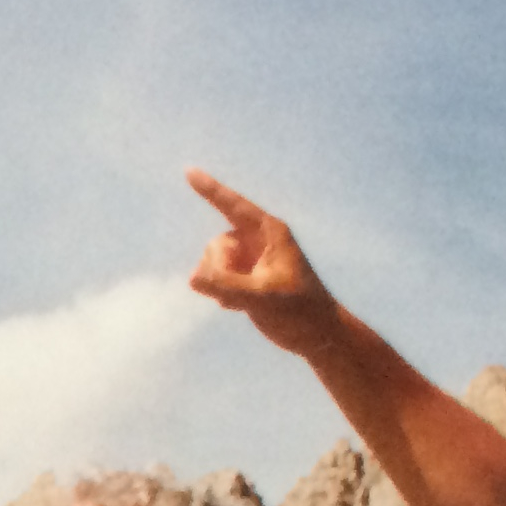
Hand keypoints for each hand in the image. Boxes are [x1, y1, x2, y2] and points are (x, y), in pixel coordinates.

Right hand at [184, 172, 345, 355]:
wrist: (316, 334)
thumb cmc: (299, 311)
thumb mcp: (261, 297)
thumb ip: (226, 286)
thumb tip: (193, 277)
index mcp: (269, 233)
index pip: (234, 206)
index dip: (210, 189)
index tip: (189, 171)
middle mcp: (257, 241)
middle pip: (216, 245)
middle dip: (218, 269)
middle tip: (237, 293)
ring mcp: (250, 259)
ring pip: (212, 263)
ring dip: (218, 285)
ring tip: (241, 302)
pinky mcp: (244, 278)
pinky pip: (214, 279)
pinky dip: (220, 294)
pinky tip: (239, 308)